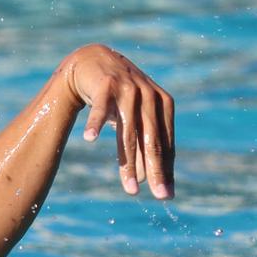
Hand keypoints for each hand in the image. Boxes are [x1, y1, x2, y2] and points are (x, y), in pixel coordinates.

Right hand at [61, 44, 175, 199]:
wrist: (93, 61)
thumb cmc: (118, 96)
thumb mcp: (135, 118)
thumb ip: (145, 144)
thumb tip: (155, 181)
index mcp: (163, 103)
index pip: (165, 143)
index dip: (166, 169)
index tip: (166, 195)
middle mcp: (149, 95)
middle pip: (152, 141)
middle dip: (156, 171)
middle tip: (159, 196)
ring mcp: (127, 89)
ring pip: (128, 133)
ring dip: (129, 164)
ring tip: (131, 188)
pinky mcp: (105, 85)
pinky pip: (100, 109)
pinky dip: (95, 124)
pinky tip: (90, 139)